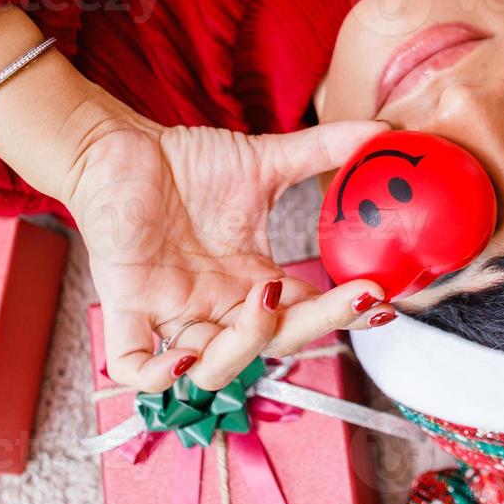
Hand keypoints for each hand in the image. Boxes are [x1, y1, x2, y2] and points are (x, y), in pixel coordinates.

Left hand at [62, 91, 394, 393]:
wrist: (122, 149)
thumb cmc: (188, 163)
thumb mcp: (265, 160)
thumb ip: (323, 149)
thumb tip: (381, 130)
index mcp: (255, 280)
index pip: (308, 313)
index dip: (345, 315)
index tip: (380, 299)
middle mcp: (219, 305)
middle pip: (273, 345)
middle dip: (316, 326)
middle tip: (349, 296)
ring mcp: (173, 310)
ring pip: (210, 369)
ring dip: (245, 346)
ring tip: (266, 298)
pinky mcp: (126, 302)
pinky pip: (134, 363)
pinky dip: (159, 373)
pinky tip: (183, 353)